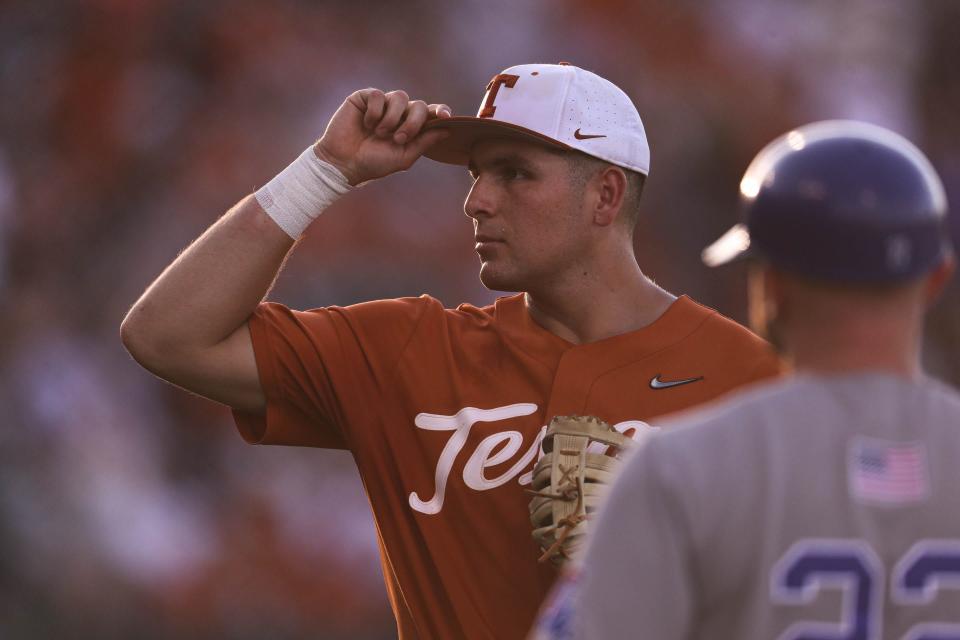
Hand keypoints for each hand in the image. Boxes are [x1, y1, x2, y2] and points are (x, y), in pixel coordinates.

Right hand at [314, 89, 451, 184]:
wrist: (343, 163)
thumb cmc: (373, 163)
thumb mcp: (403, 156)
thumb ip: (424, 142)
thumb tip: (448, 129)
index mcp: (410, 127)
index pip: (430, 113)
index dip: (440, 111)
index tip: (445, 117)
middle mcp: (398, 113)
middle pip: (418, 105)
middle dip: (413, 122)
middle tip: (399, 138)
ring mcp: (382, 104)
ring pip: (400, 96)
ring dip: (392, 118)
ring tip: (380, 133)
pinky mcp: (364, 98)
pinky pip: (378, 95)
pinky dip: (375, 112)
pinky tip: (366, 124)